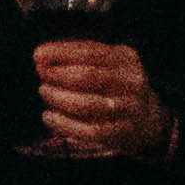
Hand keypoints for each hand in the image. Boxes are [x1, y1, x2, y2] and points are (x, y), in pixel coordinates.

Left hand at [26, 38, 169, 160]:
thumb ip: (76, 57)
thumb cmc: (112, 84)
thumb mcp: (104, 63)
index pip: (89, 52)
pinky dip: (64, 124)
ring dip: (58, 98)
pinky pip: (90, 130)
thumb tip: (41, 57)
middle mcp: (132, 82)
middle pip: (88, 77)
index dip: (60, 53)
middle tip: (41, 74)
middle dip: (58, 74)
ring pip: (87, 104)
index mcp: (126, 59)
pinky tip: (48, 116)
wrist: (147, 119)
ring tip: (44, 91)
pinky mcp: (124, 131)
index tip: (37, 55)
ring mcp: (130, 108)